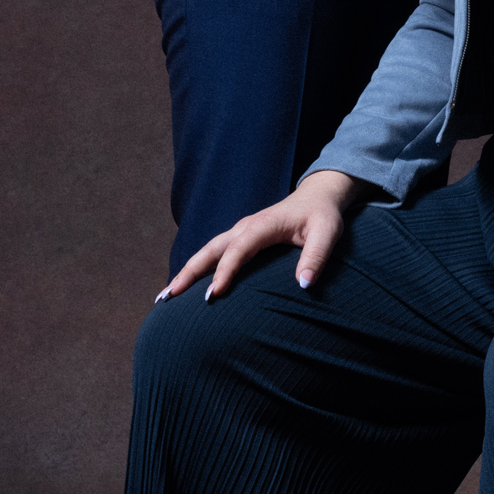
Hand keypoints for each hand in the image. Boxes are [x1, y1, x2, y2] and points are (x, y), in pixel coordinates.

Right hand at [157, 170, 366, 302]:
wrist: (317, 197)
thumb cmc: (323, 216)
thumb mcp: (328, 233)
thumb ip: (317, 256)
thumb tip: (304, 286)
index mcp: (263, 225)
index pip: (239, 249)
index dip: (226, 271)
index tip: (214, 294)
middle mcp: (245, 227)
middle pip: (210, 250)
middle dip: (188, 272)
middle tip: (168, 297)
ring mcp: (239, 232)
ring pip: (206, 252)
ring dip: (186, 272)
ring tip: (165, 297)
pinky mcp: (239, 239)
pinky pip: (213, 254)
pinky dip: (197, 270)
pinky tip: (185, 288)